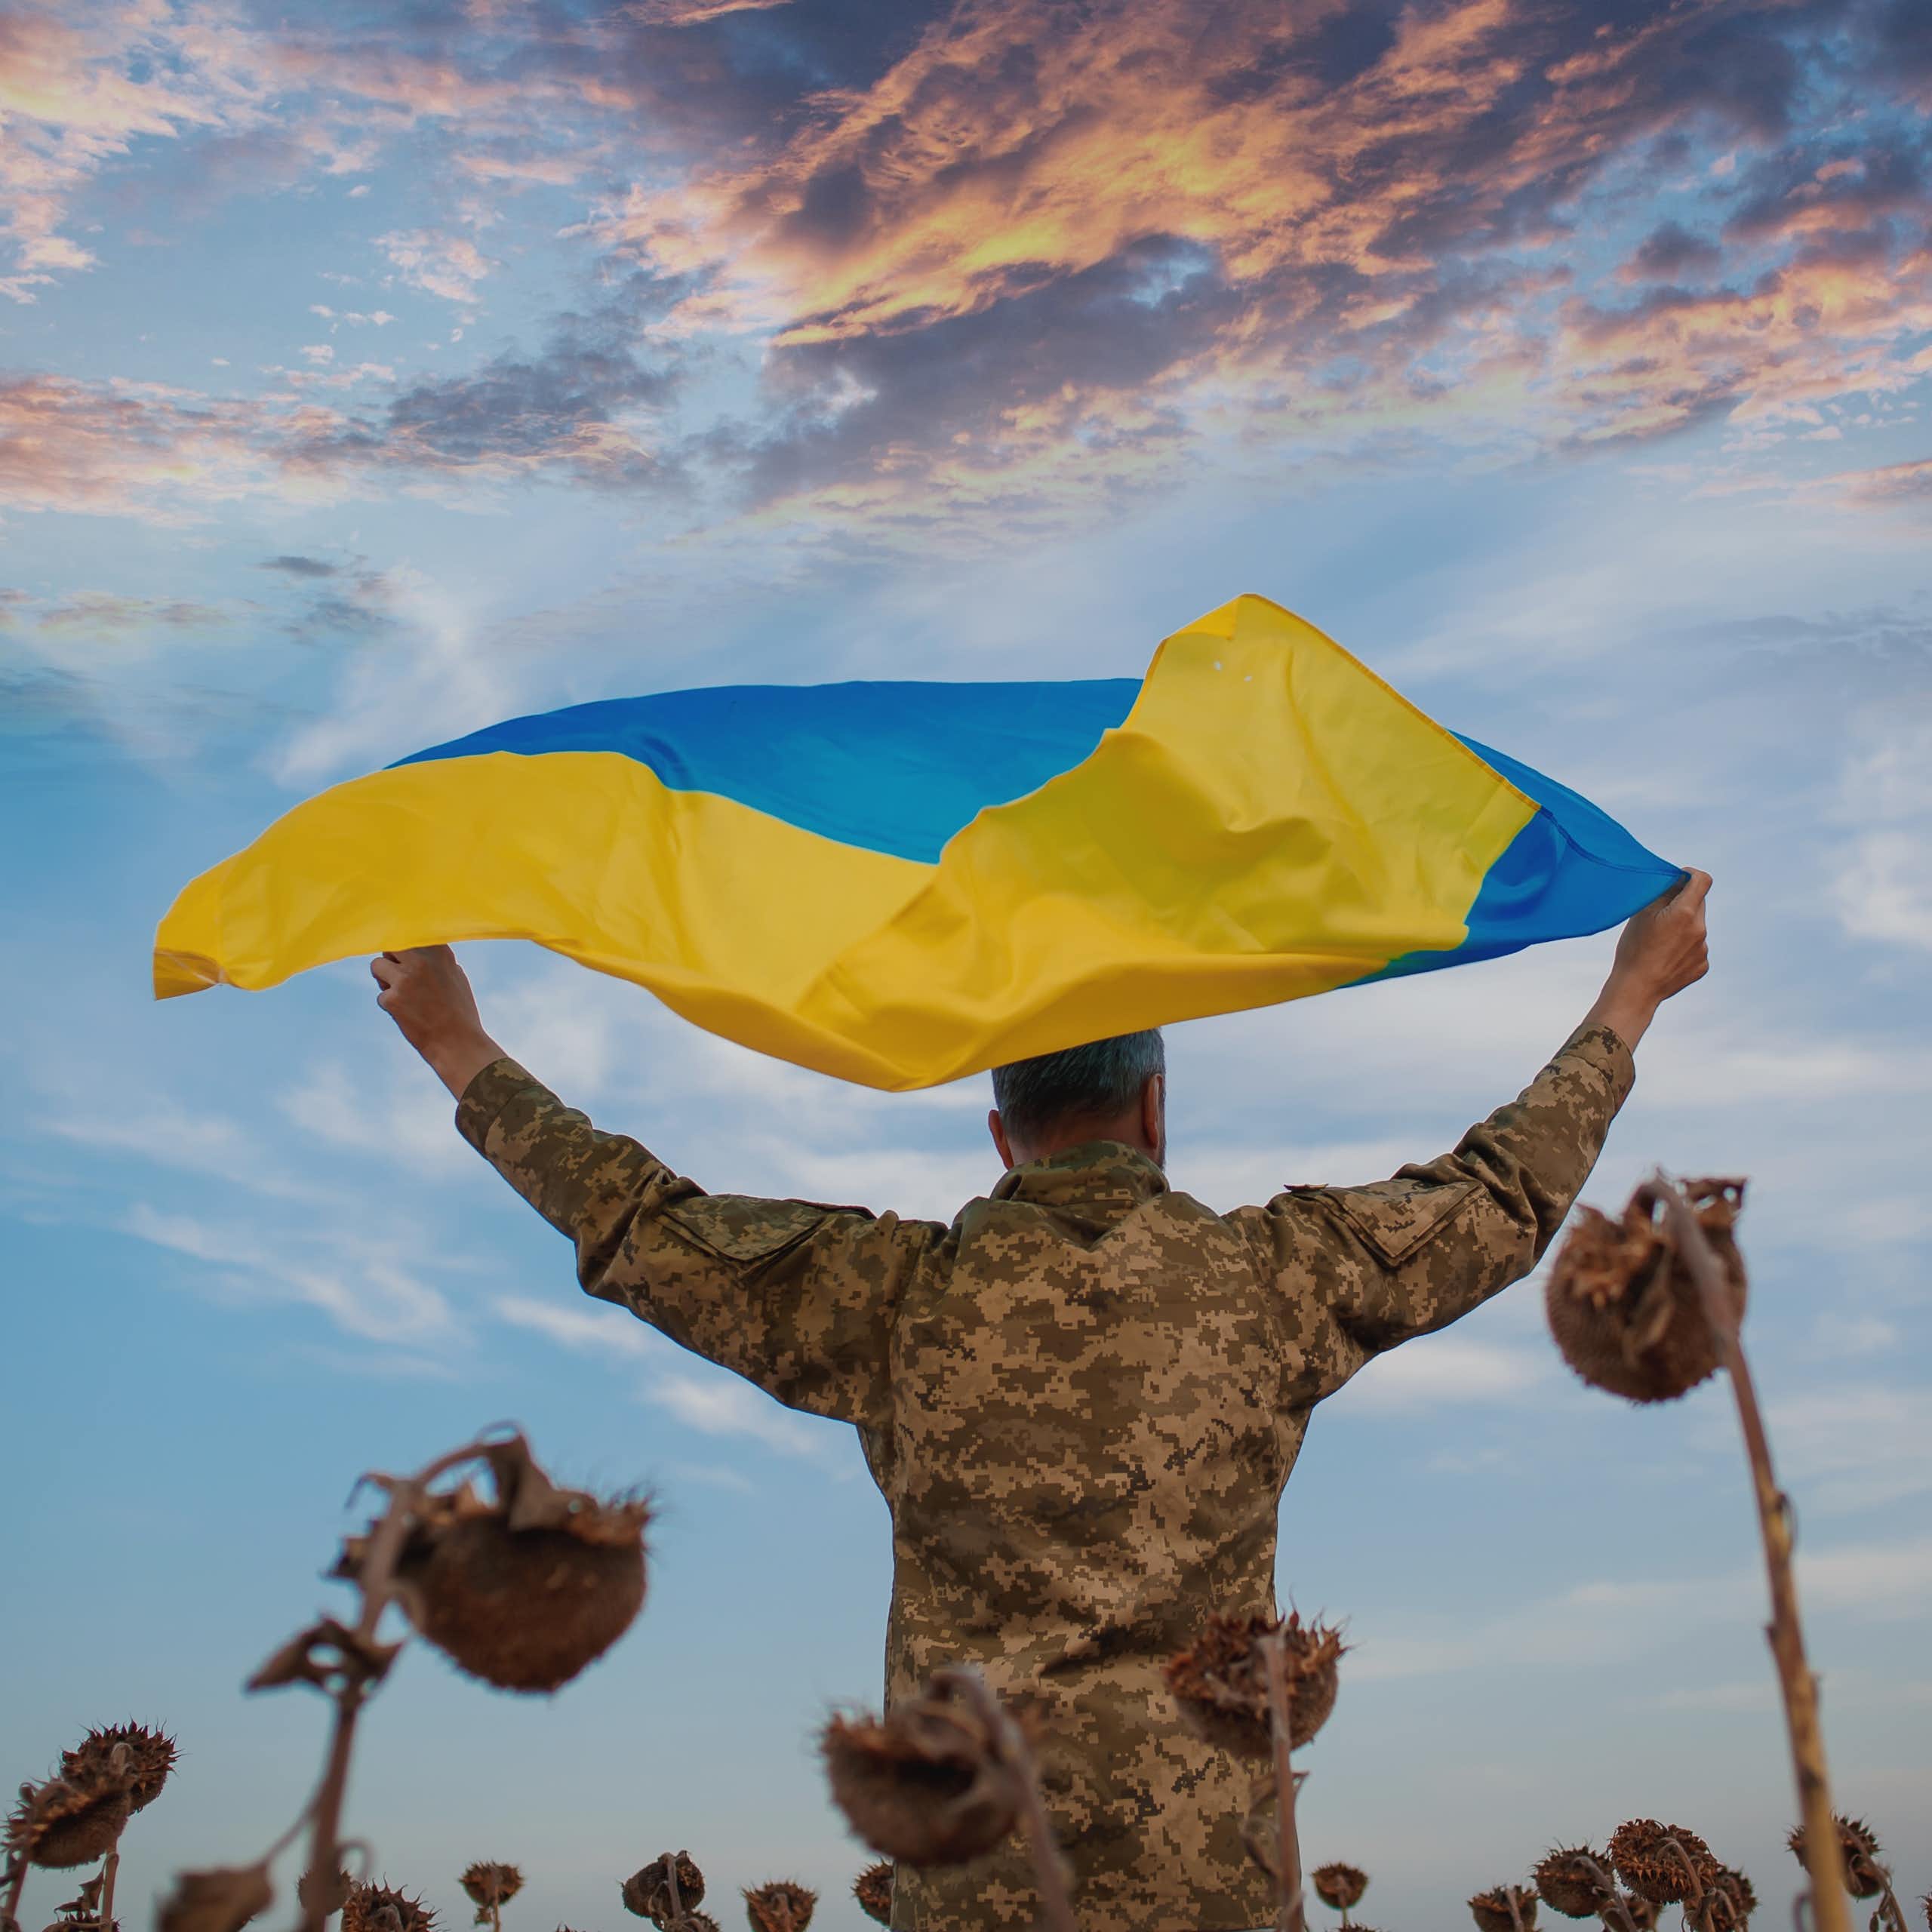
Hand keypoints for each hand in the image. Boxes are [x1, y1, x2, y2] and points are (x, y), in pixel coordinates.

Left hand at [370, 945, 504, 1098]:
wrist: (458, 1044)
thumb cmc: (460, 1013)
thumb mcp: (456, 978)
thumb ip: (437, 961)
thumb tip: (419, 950)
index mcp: (440, 953)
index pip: (411, 933)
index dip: (405, 944)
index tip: (404, 953)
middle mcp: (422, 961)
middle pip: (390, 945)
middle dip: (391, 960)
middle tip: (400, 976)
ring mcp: (405, 979)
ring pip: (376, 966)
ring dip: (384, 981)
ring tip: (402, 997)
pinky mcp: (392, 999)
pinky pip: (380, 995)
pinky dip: (390, 1006)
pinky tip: (408, 1016)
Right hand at [1584, 870, 1710, 1048]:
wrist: (1636, 989)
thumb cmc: (1633, 949)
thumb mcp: (1641, 914)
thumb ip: (1662, 893)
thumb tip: (1675, 881)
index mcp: (1685, 913)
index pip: (1703, 880)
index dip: (1691, 875)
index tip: (1679, 879)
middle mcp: (1700, 929)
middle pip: (1699, 903)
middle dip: (1683, 903)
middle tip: (1661, 914)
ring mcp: (1703, 949)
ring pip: (1697, 927)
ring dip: (1683, 927)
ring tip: (1660, 943)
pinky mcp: (1703, 966)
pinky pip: (1697, 948)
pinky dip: (1685, 948)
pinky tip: (1666, 958)